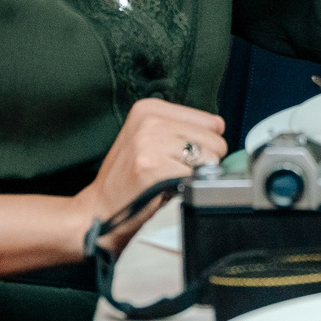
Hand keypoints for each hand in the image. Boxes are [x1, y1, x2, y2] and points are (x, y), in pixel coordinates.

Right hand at [75, 99, 225, 254]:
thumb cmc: (129, 180)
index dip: (203, 144)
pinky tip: (167, 191)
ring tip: (170, 181)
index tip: (178, 157)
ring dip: (196, 176)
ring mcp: (149, 142)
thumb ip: (183, 130)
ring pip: (211, 158)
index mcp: (149, 108)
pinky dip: (189, 189)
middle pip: (215, 139)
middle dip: (202, 161)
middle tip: (173, 173)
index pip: (211, 121)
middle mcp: (149, 120)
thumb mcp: (149, 140)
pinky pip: (197, 177)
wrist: (99, 212)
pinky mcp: (153, 167)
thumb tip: (221, 129)